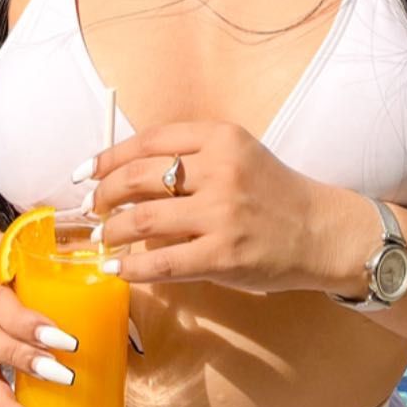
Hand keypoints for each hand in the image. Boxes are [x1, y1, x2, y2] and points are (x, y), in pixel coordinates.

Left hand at [82, 120, 340, 293]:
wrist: (320, 230)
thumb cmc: (273, 193)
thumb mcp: (237, 155)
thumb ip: (191, 158)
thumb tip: (127, 177)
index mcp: (220, 137)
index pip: (148, 140)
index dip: (109, 156)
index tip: (86, 171)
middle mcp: (220, 170)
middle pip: (139, 177)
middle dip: (104, 195)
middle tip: (92, 209)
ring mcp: (222, 214)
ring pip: (144, 220)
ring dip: (113, 231)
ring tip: (102, 239)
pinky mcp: (223, 256)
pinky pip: (163, 262)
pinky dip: (132, 267)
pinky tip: (117, 269)